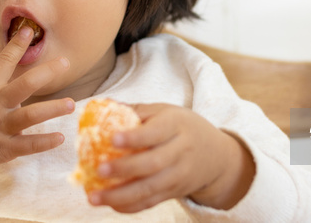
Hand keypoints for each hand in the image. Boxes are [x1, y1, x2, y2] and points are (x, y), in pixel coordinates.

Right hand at [0, 26, 74, 179]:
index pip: (3, 62)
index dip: (17, 45)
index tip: (29, 30)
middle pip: (24, 85)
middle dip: (46, 72)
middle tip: (65, 62)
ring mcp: (0, 127)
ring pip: (30, 116)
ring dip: (52, 109)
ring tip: (71, 103)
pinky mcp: (2, 149)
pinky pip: (26, 145)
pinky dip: (43, 142)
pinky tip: (60, 138)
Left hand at [88, 103, 254, 212]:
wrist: (217, 155)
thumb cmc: (183, 127)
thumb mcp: (166, 112)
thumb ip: (137, 110)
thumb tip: (102, 104)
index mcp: (176, 125)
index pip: (155, 133)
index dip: (134, 137)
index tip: (111, 139)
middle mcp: (180, 152)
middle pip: (153, 163)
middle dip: (124, 169)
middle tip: (98, 169)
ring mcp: (178, 176)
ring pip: (149, 189)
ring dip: (120, 195)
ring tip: (93, 197)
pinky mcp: (174, 193)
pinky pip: (150, 202)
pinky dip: (129, 206)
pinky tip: (109, 204)